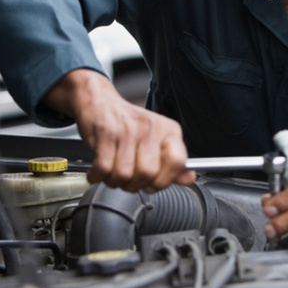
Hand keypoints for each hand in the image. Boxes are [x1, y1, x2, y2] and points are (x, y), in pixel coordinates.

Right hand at [44, 68, 195, 191]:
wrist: (100, 102)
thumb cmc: (128, 123)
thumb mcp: (156, 139)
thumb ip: (172, 163)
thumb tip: (189, 178)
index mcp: (168, 130)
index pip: (177, 162)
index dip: (164, 180)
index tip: (153, 183)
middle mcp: (150, 127)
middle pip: (148, 173)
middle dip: (135, 185)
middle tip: (129, 181)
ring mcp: (128, 129)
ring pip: (124, 174)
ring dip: (115, 181)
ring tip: (113, 174)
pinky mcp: (106, 133)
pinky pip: (103, 168)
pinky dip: (98, 176)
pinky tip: (99, 171)